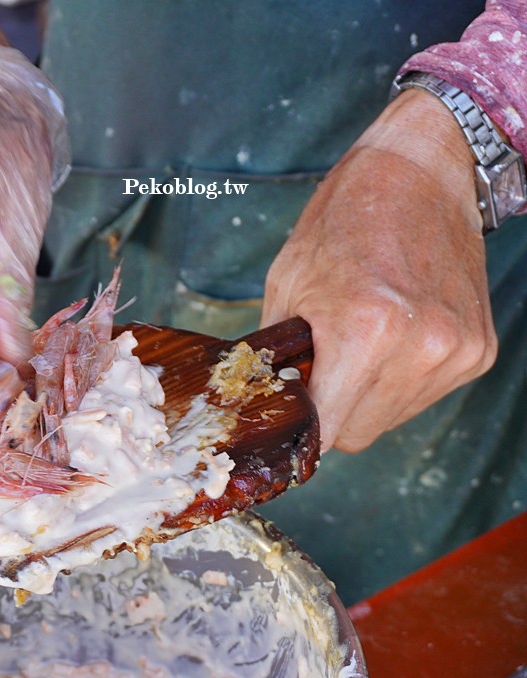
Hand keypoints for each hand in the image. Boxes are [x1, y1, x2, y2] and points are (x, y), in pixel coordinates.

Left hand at [262, 89, 497, 451]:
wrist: (419, 175)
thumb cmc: (344, 221)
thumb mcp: (286, 283)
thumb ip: (276, 354)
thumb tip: (267, 403)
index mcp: (365, 330)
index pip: (329, 430)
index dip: (303, 427)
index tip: (290, 414)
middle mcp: (420, 347)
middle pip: (360, 433)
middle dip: (332, 411)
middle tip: (317, 368)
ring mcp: (456, 351)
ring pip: (392, 418)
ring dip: (367, 395)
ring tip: (357, 340)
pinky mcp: (479, 350)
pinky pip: (425, 394)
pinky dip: (401, 377)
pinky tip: (391, 333)